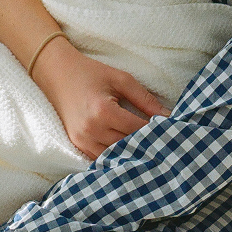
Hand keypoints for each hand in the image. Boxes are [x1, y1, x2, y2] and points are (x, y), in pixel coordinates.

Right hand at [33, 38, 169, 158]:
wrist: (58, 74)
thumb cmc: (91, 73)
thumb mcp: (120, 79)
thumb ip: (145, 98)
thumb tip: (168, 116)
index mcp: (103, 111)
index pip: (137, 128)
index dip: (157, 131)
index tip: (173, 132)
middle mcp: (91, 129)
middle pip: (128, 145)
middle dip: (147, 144)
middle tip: (166, 144)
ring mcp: (82, 140)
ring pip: (116, 156)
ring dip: (132, 153)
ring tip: (150, 149)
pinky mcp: (77, 144)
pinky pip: (102, 158)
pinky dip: (116, 156)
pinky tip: (129, 152)